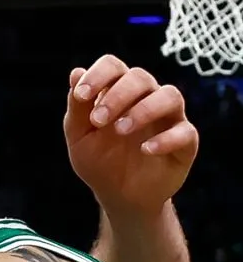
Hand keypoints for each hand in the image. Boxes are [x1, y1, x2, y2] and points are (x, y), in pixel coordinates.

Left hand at [64, 55, 197, 215]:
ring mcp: (168, 118)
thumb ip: (77, 107)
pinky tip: (146, 150)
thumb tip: (75, 72)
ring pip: (170, 95)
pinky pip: (185, 132)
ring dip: (144, 109)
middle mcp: (146, 98)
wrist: (117, 195)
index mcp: (118, 91)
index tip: (82, 96)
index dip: (99, 74)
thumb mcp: (79, 136)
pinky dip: (166, 139)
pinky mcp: (185, 142)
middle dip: (118, 95)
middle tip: (98, 120)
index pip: (114, 66)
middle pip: (141, 77)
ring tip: (120, 130)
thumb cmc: (98, 160)